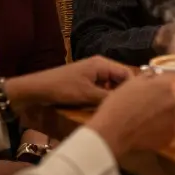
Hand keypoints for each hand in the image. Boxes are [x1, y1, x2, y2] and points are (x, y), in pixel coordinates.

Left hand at [4, 56, 132, 107]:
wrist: (38, 88)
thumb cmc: (63, 88)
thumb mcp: (87, 95)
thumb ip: (109, 97)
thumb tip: (128, 102)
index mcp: (102, 64)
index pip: (126, 73)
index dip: (133, 87)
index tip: (136, 103)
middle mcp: (100, 65)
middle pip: (120, 78)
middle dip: (123, 92)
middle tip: (127, 109)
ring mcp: (92, 73)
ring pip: (111, 84)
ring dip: (113, 95)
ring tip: (117, 110)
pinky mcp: (86, 81)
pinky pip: (102, 87)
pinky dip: (104, 96)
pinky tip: (103, 108)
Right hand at [86, 72, 174, 156]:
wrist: (113, 132)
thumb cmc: (119, 105)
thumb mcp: (131, 83)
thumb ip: (149, 77)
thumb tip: (155, 76)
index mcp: (167, 86)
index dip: (165, 84)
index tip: (157, 89)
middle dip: (167, 100)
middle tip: (151, 105)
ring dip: (166, 115)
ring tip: (148, 120)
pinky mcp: (171, 137)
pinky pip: (170, 130)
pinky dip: (163, 130)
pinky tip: (148, 130)